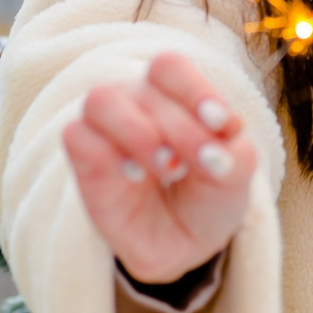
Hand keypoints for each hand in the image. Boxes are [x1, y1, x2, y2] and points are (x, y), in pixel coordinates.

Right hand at [61, 50, 256, 284]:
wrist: (182, 245)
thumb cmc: (207, 195)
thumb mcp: (235, 176)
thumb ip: (234, 157)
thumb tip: (215, 154)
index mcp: (173, 91)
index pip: (170, 67)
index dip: (195, 90)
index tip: (222, 125)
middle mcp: (135, 100)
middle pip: (146, 89)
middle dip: (181, 129)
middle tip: (201, 165)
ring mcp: (105, 126)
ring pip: (101, 100)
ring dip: (139, 133)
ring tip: (168, 167)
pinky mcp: (83, 158)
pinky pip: (77, 136)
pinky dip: (108, 154)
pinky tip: (136, 177)